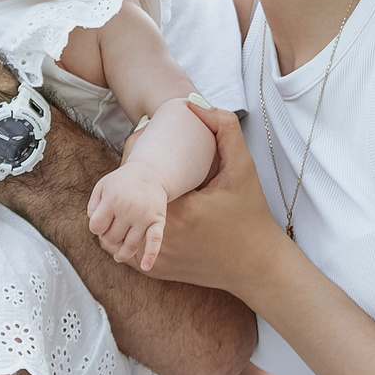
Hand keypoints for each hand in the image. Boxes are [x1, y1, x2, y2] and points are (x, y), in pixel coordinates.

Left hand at [88, 166, 170, 271]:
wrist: (150, 173)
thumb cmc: (122, 183)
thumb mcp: (102, 187)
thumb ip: (92, 206)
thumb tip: (95, 227)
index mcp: (112, 200)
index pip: (96, 227)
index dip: (96, 227)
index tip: (101, 221)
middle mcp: (129, 209)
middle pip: (112, 238)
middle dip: (109, 236)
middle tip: (112, 229)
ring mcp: (145, 216)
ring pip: (129, 245)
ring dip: (122, 252)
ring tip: (118, 255)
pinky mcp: (158, 221)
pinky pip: (155, 242)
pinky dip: (151, 255)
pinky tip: (146, 266)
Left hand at [141, 100, 293, 296]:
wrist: (257, 265)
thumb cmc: (250, 214)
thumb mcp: (243, 168)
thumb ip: (224, 129)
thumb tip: (194, 104)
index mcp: (177, 211)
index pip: (136, 174)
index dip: (135, 155)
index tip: (146, 143)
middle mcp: (160, 238)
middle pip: (124, 200)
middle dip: (129, 180)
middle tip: (142, 164)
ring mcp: (155, 258)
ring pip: (117, 226)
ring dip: (122, 207)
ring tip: (137, 188)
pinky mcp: (155, 270)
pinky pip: (125, 247)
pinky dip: (127, 229)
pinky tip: (140, 213)